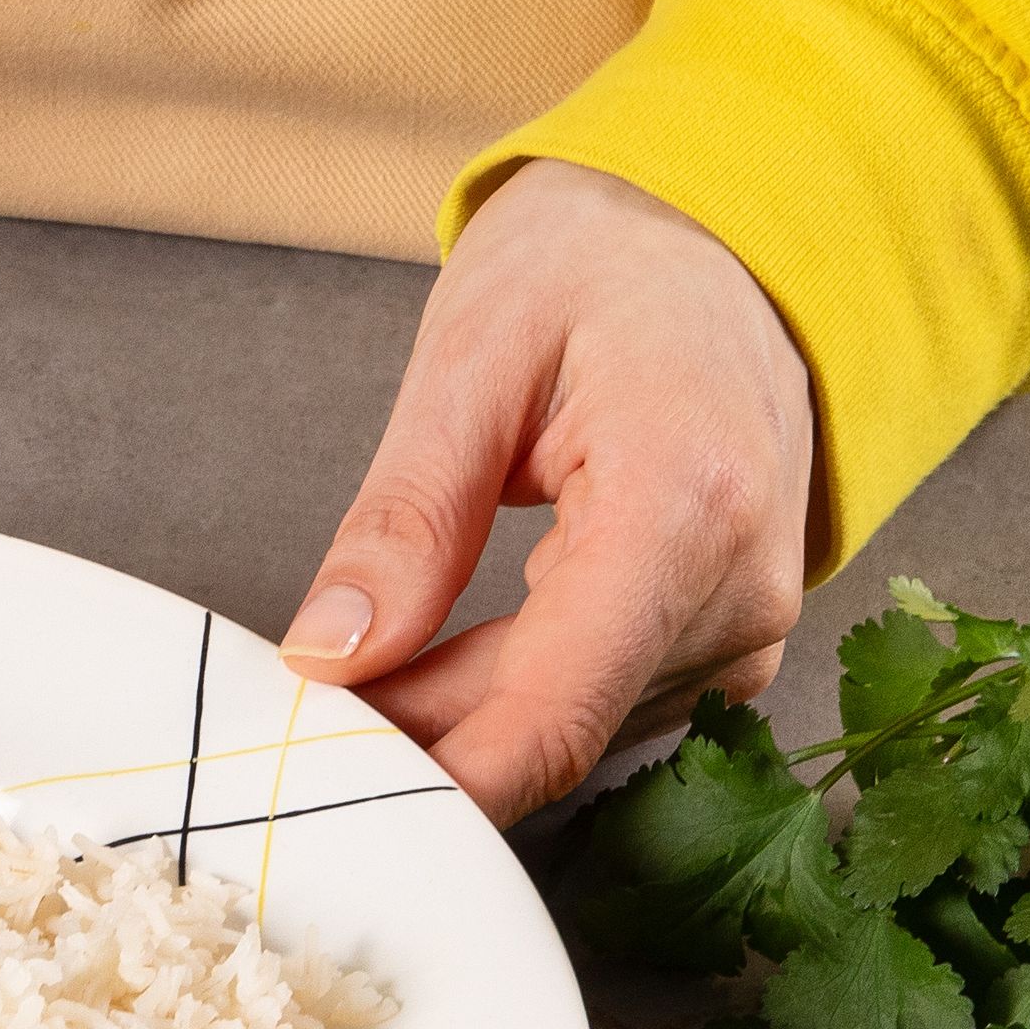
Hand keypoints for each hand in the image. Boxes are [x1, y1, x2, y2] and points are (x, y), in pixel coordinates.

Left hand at [282, 160, 815, 822]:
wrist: (724, 235)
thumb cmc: (602, 264)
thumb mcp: (471, 358)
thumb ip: (403, 520)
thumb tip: (329, 654)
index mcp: (683, 507)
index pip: (551, 715)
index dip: (432, 784)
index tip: (318, 792)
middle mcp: (739, 588)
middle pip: (543, 729)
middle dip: (409, 742)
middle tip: (283, 715)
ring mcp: (745, 624)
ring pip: (563, 728)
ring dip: (451, 720)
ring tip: (350, 673)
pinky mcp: (725, 637)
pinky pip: (593, 701)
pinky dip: (502, 694)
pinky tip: (428, 661)